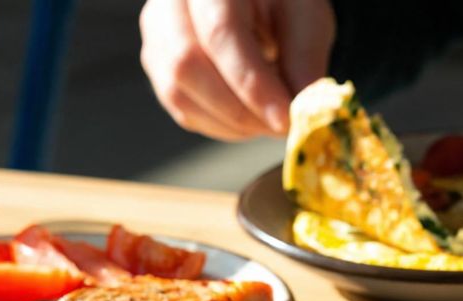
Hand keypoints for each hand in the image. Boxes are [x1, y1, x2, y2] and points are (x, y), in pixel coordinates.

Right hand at [139, 0, 334, 140]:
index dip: (251, 82)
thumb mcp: (305, 16)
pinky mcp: (158, 62)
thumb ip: (304, 58)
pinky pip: (180, 107)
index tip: (284, 117)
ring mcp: (157, 33)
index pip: (221, 33)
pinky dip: (219, 124)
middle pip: (186, 65)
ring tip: (269, 122)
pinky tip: (249, 120)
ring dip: (229, 122)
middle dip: (238, 109)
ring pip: (178, 92)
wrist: (255, 0)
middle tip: (280, 126)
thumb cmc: (281, 1)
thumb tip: (302, 109)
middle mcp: (171, 3)